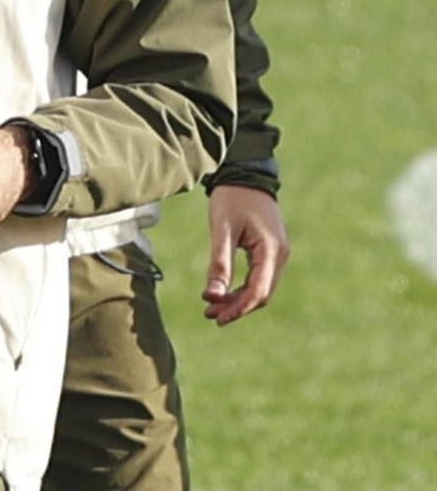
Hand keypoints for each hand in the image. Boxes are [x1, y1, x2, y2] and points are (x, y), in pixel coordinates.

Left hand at [203, 186, 289, 324]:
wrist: (245, 173)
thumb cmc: (232, 197)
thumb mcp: (221, 229)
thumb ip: (219, 262)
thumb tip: (213, 295)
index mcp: (271, 250)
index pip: (258, 291)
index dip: (237, 308)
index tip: (215, 317)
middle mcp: (280, 255)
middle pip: (261, 294)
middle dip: (236, 307)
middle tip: (209, 315)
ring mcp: (278, 253)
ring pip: (261, 287)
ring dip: (238, 299)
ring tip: (212, 306)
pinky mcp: (271, 250)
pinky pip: (259, 277)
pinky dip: (242, 287)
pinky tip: (223, 290)